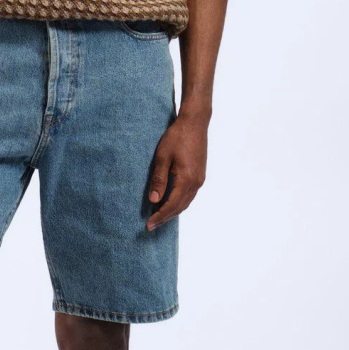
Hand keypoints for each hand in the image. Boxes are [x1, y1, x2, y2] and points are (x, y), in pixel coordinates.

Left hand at [145, 113, 207, 229]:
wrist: (195, 123)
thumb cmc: (176, 137)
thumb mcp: (162, 157)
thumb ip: (159, 179)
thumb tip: (154, 200)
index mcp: (186, 179)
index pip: (171, 205)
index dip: (160, 216)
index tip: (148, 225)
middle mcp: (196, 183)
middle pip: (180, 207)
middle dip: (165, 217)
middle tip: (151, 225)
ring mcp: (200, 179)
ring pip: (186, 203)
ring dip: (173, 211)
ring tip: (159, 217)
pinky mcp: (200, 175)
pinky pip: (189, 195)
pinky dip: (179, 203)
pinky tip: (170, 203)